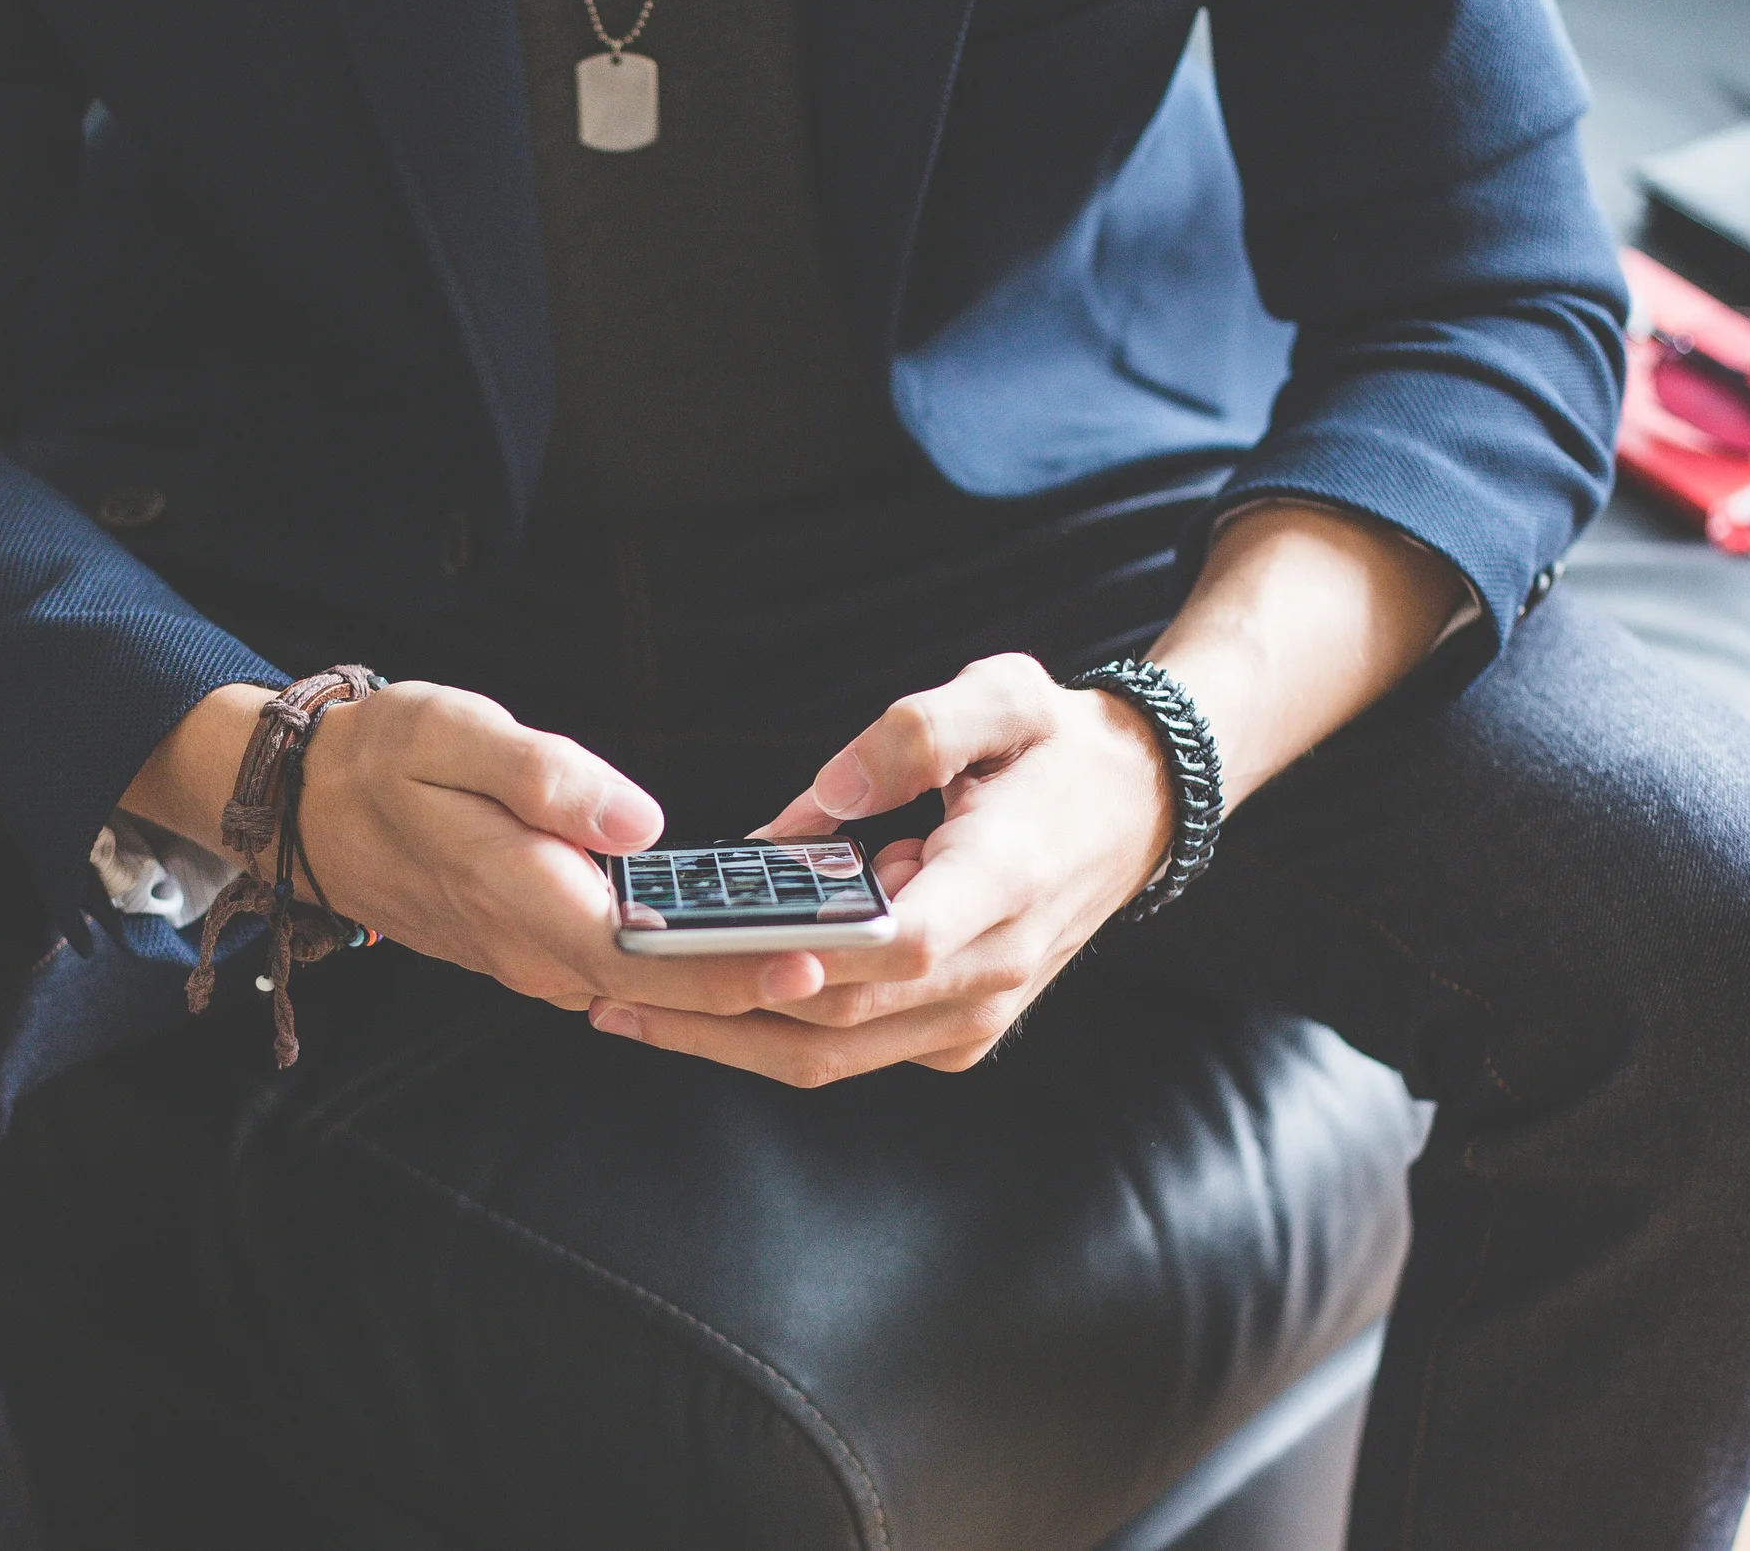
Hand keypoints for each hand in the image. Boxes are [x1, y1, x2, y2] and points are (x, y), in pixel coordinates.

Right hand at [121, 681, 837, 1015]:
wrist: (310, 807)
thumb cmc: (387, 758)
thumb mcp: (454, 736)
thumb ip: (546, 778)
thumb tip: (640, 822)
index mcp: (522, 901)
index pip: (646, 957)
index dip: (729, 967)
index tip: (808, 958)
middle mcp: (536, 951)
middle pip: (667, 993)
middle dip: (762, 989)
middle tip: (861, 967)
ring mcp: (540, 959)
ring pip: (654, 994)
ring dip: (737, 986)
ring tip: (836, 958)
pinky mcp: (546, 949)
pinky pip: (632, 978)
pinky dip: (697, 972)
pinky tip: (761, 949)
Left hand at [585, 654, 1172, 1084]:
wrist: (1138, 810)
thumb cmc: (1058, 747)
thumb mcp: (1007, 695)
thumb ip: (916, 731)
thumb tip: (816, 801)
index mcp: (1007, 879)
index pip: (908, 942)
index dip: (820, 957)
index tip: (735, 951)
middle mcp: (994, 967)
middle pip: (841, 1019)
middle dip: (718, 1009)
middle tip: (612, 981)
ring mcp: (974, 1013)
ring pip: (832, 1055)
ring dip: (723, 1039)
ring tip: (620, 1005)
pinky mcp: (954, 1032)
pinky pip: (847, 1051)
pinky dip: (768, 1036)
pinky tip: (691, 1003)